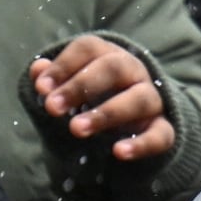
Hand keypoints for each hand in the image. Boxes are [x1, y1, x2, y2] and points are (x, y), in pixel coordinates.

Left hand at [29, 34, 173, 161]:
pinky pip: (160, 134)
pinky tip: (118, 152)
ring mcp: (153, 100)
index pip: (89, 48)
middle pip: (114, 68)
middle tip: (51, 108)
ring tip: (76, 129)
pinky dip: (141, 143)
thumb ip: (54, 78)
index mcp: (109, 55)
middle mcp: (134, 72)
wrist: (139, 120)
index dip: (63, 65)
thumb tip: (37, 69)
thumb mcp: (71, 85)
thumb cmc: (96, 97)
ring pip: (138, 99)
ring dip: (106, 113)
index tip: (41, 88)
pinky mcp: (163, 128)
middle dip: (81, 86)